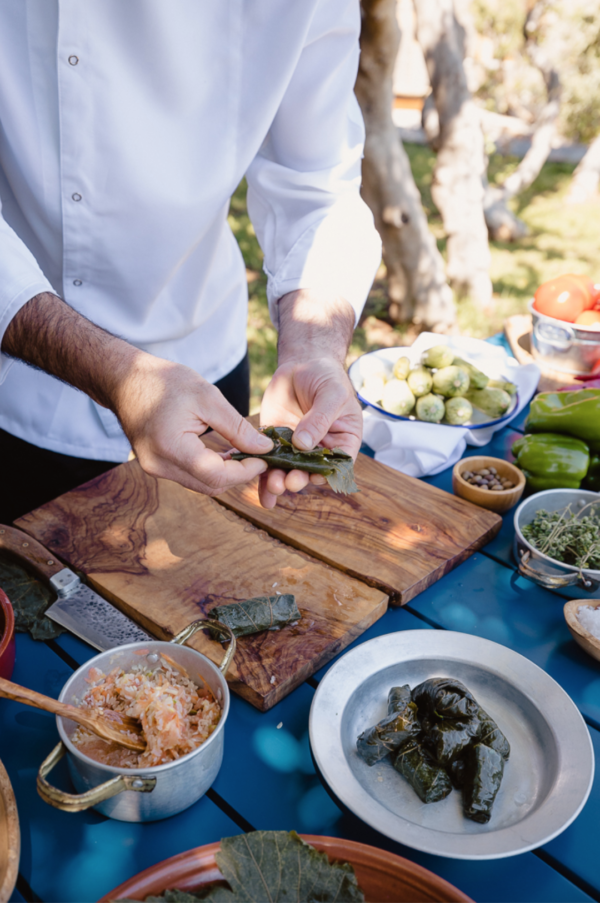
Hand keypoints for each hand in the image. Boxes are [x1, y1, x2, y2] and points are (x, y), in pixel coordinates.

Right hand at [114, 355, 273, 495]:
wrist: (125, 379)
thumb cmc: (165, 382)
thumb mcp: (207, 397)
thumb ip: (237, 428)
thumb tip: (264, 449)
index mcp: (171, 448)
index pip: (216, 476)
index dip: (246, 471)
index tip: (266, 458)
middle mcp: (160, 466)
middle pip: (210, 486)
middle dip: (239, 475)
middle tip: (259, 456)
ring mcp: (155, 469)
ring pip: (201, 484)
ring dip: (225, 473)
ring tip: (244, 453)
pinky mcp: (156, 466)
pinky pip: (190, 476)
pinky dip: (210, 469)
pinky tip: (224, 453)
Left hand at [258, 356, 361, 507]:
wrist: (302, 364)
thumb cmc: (326, 377)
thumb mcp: (331, 395)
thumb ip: (320, 418)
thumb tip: (304, 444)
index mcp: (342, 442)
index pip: (338, 465)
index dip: (327, 474)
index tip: (314, 477)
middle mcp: (320, 450)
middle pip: (311, 472)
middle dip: (300, 479)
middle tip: (290, 481)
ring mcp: (296, 449)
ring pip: (288, 471)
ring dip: (281, 482)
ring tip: (274, 485)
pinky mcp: (274, 444)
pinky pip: (269, 463)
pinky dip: (263, 476)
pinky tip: (262, 494)